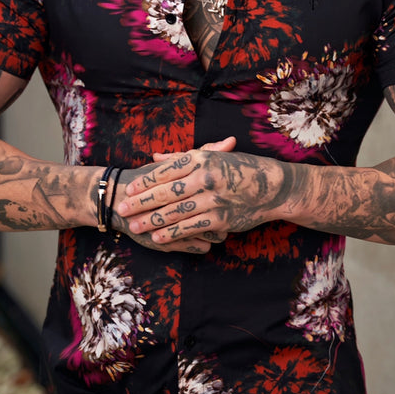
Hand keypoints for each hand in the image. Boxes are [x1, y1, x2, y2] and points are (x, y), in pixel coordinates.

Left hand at [112, 138, 237, 253]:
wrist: (273, 187)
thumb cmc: (241, 168)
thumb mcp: (213, 156)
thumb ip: (183, 157)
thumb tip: (156, 157)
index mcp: (202, 159)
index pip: (166, 171)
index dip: (145, 181)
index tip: (128, 189)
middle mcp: (206, 178)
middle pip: (166, 192)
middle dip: (141, 202)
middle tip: (122, 208)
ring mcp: (214, 199)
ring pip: (176, 211)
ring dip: (152, 220)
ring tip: (134, 225)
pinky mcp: (221, 219)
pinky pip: (192, 227)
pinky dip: (173, 233)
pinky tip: (158, 237)